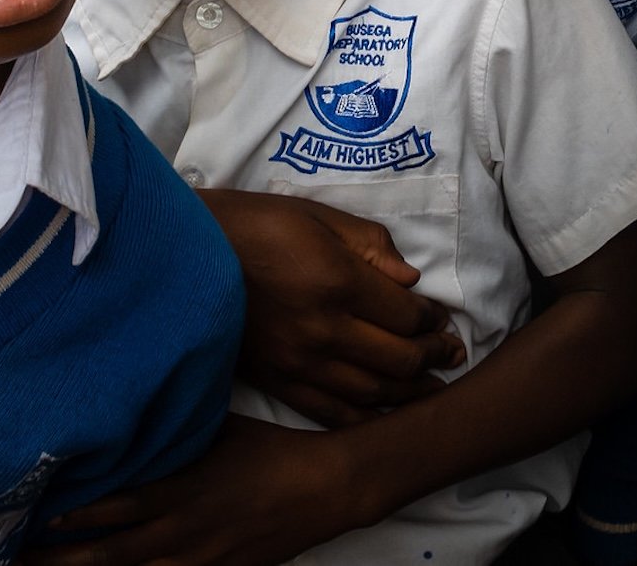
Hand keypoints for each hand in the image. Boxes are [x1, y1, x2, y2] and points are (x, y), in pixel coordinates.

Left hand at [24, 417, 365, 565]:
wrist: (324, 489)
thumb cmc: (272, 451)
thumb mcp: (221, 427)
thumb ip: (178, 427)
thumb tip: (141, 404)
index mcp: (183, 490)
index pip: (117, 507)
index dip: (74, 516)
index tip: (35, 517)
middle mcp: (185, 532)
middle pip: (112, 555)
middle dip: (62, 561)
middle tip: (19, 561)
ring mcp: (201, 561)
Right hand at [201, 188, 464, 425]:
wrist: (186, 257)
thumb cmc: (255, 225)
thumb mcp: (318, 217)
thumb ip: (371, 246)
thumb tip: (410, 282)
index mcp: (338, 282)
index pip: (406, 316)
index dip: (433, 321)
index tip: (442, 319)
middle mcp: (323, 330)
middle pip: (397, 360)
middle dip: (432, 358)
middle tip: (451, 354)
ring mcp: (299, 363)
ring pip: (371, 394)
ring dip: (409, 394)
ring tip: (432, 388)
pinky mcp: (277, 382)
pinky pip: (330, 413)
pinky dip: (365, 419)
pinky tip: (385, 416)